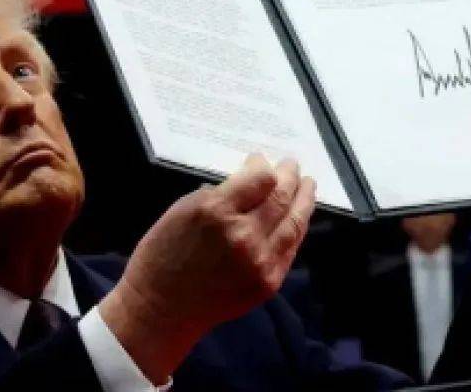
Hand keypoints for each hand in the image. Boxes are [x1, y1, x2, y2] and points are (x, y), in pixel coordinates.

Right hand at [98, 154, 315, 383]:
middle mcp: (243, 234)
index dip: (262, 166)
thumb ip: (219, 194)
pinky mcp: (268, 283)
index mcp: (215, 211)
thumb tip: (248, 181)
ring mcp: (260, 261)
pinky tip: (298, 217)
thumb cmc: (163, 254)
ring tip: (308, 185)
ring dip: (304, 200)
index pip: (260, 178)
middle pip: (280, 197)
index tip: (258, 161)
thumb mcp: (183, 209)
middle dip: (289, 177)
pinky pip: (290, 249)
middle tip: (292, 166)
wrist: (162, 309)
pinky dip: (296, 228)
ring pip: (293, 222)